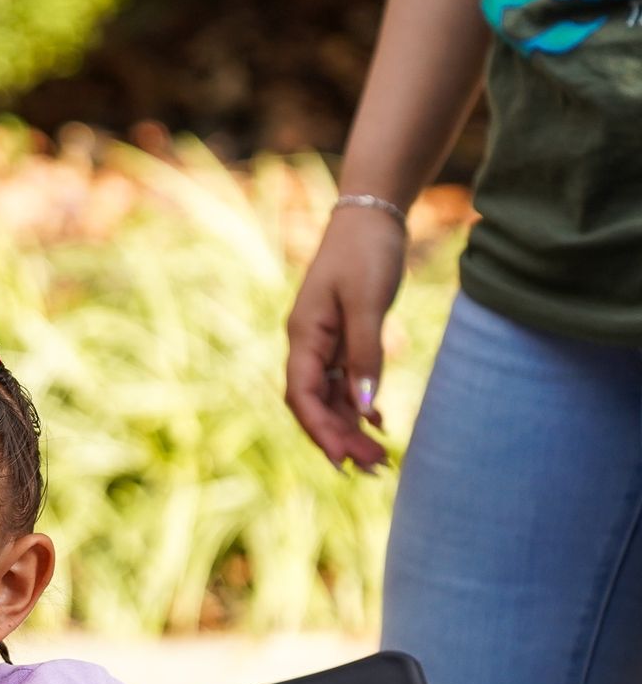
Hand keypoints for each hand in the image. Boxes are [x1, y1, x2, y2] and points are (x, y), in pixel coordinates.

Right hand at [285, 207, 405, 471]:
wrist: (371, 216)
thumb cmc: (366, 254)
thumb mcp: (367, 303)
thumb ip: (364, 355)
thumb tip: (363, 407)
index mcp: (303, 336)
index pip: (301, 396)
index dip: (320, 431)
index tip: (345, 460)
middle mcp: (307, 345)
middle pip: (314, 404)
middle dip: (340, 438)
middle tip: (376, 467)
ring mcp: (323, 343)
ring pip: (330, 398)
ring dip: (351, 428)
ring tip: (381, 456)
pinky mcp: (342, 338)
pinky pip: (343, 382)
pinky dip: (359, 405)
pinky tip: (379, 422)